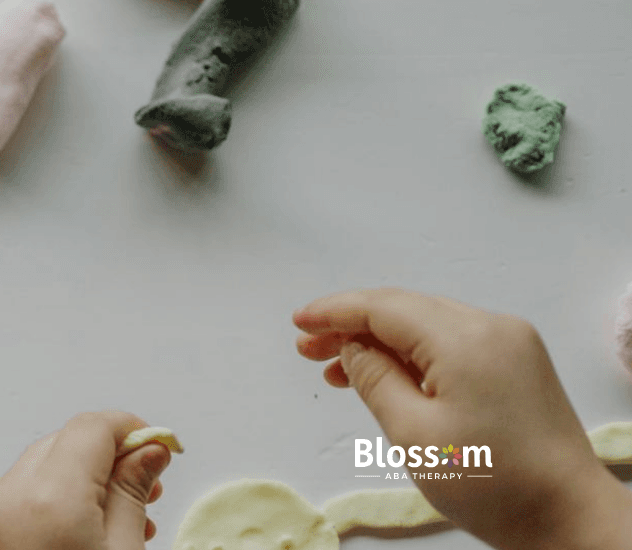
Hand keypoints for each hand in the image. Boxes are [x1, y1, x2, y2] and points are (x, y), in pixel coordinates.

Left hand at [0, 411, 169, 549]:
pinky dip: (54, 500)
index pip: (92, 428)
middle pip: (65, 444)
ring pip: (42, 467)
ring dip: (83, 478)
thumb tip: (149, 450)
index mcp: (51, 499)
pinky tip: (83, 527)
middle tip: (147, 488)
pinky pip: (22, 495)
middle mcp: (10, 496)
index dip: (131, 430)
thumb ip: (132, 495)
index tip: (159, 448)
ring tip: (123, 515)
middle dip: (109, 456)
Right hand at [294, 288, 631, 548]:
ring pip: (429, 326)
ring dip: (382, 341)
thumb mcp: (413, 434)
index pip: (386, 307)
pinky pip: (453, 343)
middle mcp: (492, 327)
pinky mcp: (518, 364)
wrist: (567, 515)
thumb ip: (375, 379)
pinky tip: (387, 375)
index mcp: (465, 339)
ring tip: (337, 369)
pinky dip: (414, 354)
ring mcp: (511, 343)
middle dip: (353, 326)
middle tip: (307, 350)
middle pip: (407, 310)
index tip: (298, 323)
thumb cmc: (491, 480)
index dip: (336, 312)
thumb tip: (353, 346)